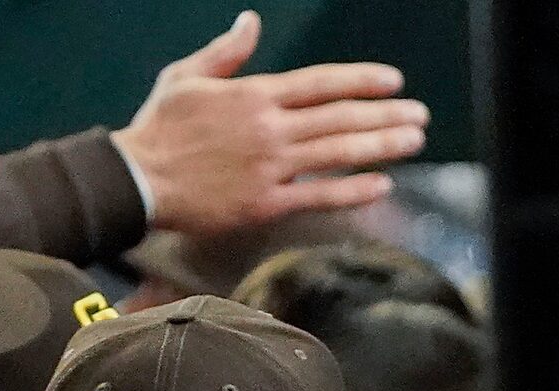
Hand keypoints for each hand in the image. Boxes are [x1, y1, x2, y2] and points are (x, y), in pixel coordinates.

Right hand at [110, 11, 428, 234]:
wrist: (138, 179)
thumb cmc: (160, 127)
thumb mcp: (185, 76)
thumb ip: (226, 52)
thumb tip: (251, 21)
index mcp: (253, 94)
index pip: (320, 83)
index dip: (361, 80)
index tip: (393, 81)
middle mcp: (269, 128)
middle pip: (340, 117)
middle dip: (386, 114)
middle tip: (420, 114)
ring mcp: (271, 166)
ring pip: (338, 152)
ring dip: (382, 145)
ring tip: (414, 140)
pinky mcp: (267, 202)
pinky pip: (320, 195)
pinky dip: (353, 190)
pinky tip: (382, 184)